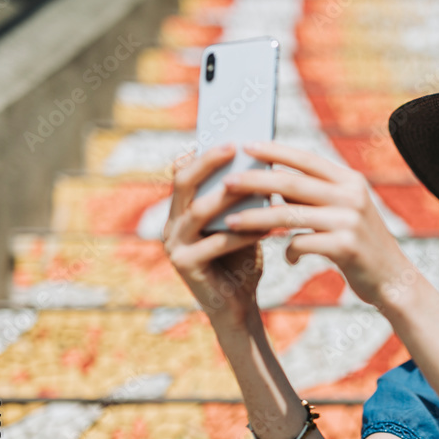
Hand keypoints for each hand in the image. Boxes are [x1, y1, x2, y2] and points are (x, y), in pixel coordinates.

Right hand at [163, 143, 268, 323]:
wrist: (238, 307)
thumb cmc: (241, 262)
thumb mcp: (242, 224)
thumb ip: (241, 200)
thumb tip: (263, 161)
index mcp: (180, 211)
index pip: (182, 171)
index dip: (200, 150)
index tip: (226, 131)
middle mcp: (170, 225)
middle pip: (183, 182)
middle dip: (208, 161)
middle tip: (233, 145)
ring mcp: (174, 246)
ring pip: (198, 210)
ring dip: (228, 195)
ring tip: (256, 181)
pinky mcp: (185, 266)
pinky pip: (216, 242)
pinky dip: (243, 233)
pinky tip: (268, 225)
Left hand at [219, 142, 413, 307]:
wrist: (393, 279)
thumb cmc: (360, 245)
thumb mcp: (345, 212)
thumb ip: (316, 196)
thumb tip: (272, 183)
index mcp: (350, 180)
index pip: (306, 159)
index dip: (275, 151)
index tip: (246, 145)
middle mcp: (351, 195)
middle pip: (292, 184)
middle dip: (255, 181)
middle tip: (225, 182)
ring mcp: (349, 220)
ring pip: (290, 215)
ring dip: (256, 219)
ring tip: (231, 222)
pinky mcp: (345, 247)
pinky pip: (301, 244)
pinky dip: (288, 251)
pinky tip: (288, 259)